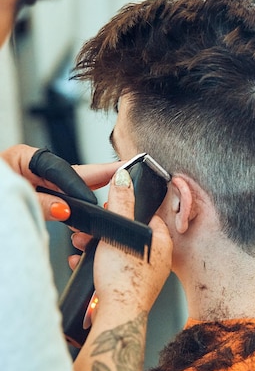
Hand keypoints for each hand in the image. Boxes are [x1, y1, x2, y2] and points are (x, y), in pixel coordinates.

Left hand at [1, 144, 119, 219]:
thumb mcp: (10, 196)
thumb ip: (38, 203)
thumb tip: (64, 209)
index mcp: (24, 158)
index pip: (62, 169)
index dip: (79, 186)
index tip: (92, 202)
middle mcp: (33, 168)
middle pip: (74, 173)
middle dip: (102, 174)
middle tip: (126, 172)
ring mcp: (37, 181)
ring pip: (71, 187)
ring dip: (92, 193)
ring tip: (116, 192)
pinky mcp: (38, 196)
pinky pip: (63, 199)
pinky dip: (77, 206)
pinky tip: (90, 211)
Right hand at [89, 169, 171, 324]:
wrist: (117, 316)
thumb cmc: (125, 278)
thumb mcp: (120, 231)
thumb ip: (121, 203)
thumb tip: (124, 178)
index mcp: (162, 244)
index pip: (150, 216)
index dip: (129, 210)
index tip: (113, 209)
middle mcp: (157, 261)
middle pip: (131, 234)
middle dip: (107, 231)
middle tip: (93, 231)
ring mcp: (144, 277)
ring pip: (119, 252)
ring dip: (98, 247)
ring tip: (83, 246)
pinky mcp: (129, 288)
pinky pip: (113, 269)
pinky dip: (98, 265)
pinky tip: (85, 263)